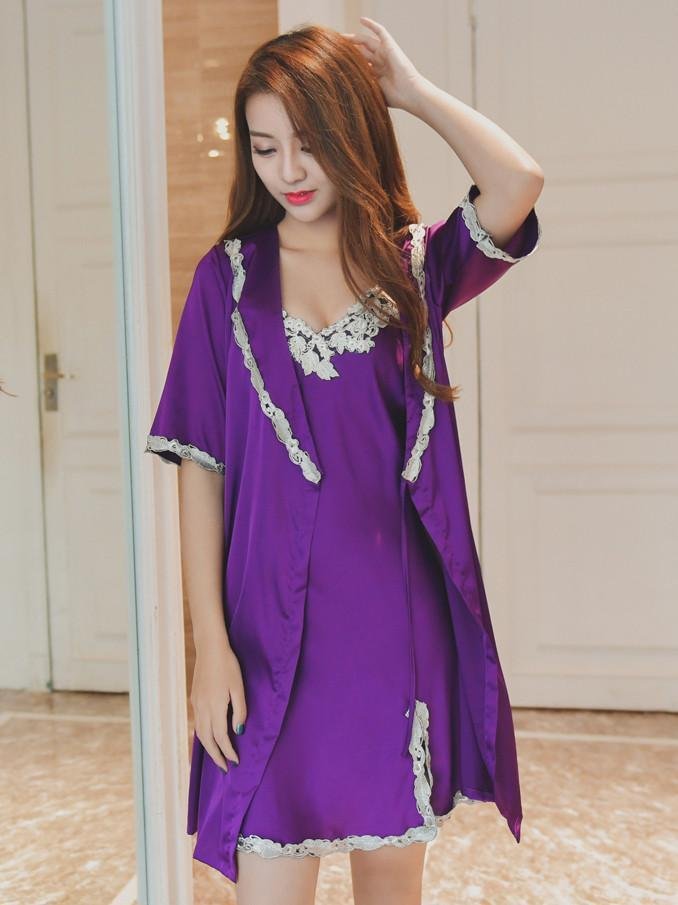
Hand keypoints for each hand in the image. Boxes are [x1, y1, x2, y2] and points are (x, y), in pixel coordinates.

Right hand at [190, 635, 246, 771]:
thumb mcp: (239, 687)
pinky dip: (203, 735)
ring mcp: (196, 704)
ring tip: (217, 757)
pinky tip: (209, 736)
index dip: (228, 752)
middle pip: (207, 740)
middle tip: (224, 768)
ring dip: (208, 747)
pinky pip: (197, 723)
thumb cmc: (228, 665)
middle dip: (216, 756)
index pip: (221, 738)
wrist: (210, 648)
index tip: (235, 762)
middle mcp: (202, 708)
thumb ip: (239, 709)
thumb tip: (239, 730)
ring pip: (200, 733)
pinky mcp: (194, 698)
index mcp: (215, 707)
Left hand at [342, 15, 427, 111]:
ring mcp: (384, 53)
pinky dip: (371, 25)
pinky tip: (361, 19)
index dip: (349, 62)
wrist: (409, 93)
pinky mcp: (390, 46)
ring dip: (353, 38)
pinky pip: (380, 31)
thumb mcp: (373, 92)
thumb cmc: (395, 98)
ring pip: (366, 41)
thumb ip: (361, 87)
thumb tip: (342, 88)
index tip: (334, 61)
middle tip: (334, 47)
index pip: (360, 64)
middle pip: (361, 52)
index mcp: (376, 74)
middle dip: (348, 50)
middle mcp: (380, 62)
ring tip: (340, 36)